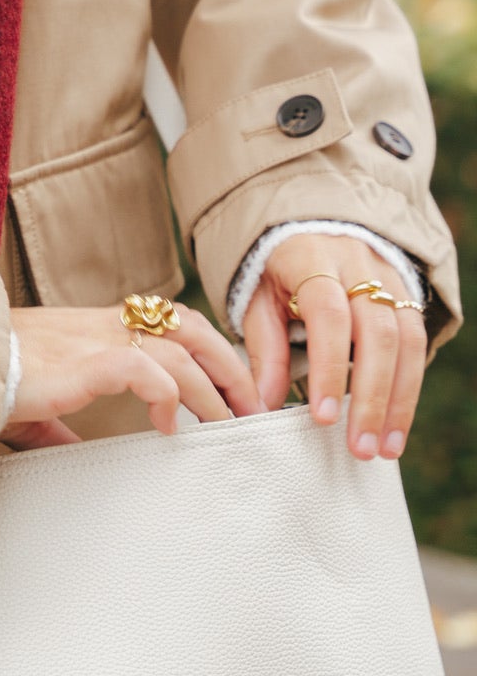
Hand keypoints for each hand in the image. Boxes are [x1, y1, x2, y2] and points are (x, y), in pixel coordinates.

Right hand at [4, 303, 259, 449]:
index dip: (207, 350)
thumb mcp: (36, 406)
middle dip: (229, 363)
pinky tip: (170, 427)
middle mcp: (102, 326)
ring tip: (226, 423)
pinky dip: (167, 397)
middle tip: (253, 405)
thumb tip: (74, 454)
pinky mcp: (84, 362)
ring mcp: (95, 340)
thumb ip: (61, 427)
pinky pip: (145, 369)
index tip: (229, 389)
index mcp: (94, 328)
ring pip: (178, 349)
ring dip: (211, 387)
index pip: (169, 322)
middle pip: (189, 325)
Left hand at [246, 236, 425, 459]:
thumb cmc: (278, 271)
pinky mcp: (408, 295)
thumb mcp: (258, 298)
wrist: (312, 227)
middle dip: (372, 398)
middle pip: (378, 334)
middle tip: (360, 448)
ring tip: (384, 448)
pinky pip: (417, 345)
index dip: (329, 369)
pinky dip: (408, 389)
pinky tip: (395, 425)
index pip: (329, 317)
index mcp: (312, 259)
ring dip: (399, 402)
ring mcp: (389, 278)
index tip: (324, 417)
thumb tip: (264, 405)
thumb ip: (263, 347)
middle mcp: (358, 265)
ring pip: (407, 342)